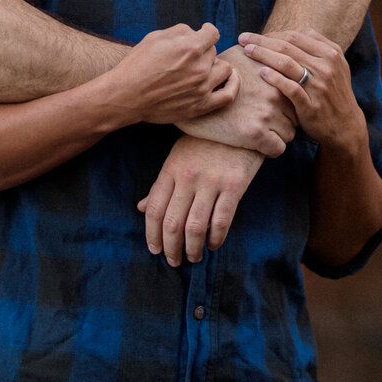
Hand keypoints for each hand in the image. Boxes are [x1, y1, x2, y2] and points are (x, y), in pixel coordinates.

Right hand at [108, 24, 237, 126]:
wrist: (126, 95)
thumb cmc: (138, 63)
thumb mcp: (156, 37)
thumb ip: (181, 31)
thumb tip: (196, 32)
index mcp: (191, 47)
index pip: (212, 33)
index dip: (206, 31)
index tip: (202, 33)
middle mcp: (200, 67)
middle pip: (214, 52)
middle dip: (204, 50)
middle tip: (191, 56)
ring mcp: (202, 88)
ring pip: (225, 70)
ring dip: (216, 66)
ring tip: (205, 67)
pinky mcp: (200, 106)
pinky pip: (228, 96)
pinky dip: (232, 86)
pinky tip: (228, 80)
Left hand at [137, 135, 263, 264]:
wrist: (239, 120)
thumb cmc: (206, 140)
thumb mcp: (178, 156)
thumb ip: (162, 184)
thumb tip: (142, 208)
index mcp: (172, 169)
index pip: (155, 209)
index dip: (152, 235)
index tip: (155, 249)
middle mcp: (189, 176)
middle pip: (172, 222)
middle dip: (171, 248)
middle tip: (173, 260)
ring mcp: (212, 181)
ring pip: (195, 227)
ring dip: (192, 248)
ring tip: (193, 257)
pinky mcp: (234, 185)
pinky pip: (221, 221)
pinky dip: (215, 239)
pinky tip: (212, 244)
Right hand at [178, 43, 295, 156]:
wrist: (185, 101)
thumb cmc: (211, 79)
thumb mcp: (234, 56)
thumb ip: (256, 51)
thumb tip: (269, 48)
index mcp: (271, 70)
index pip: (297, 90)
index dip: (288, 99)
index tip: (278, 105)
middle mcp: (272, 89)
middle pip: (296, 112)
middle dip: (285, 117)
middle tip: (268, 120)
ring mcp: (265, 111)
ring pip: (289, 132)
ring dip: (278, 134)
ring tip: (261, 132)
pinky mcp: (256, 133)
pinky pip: (278, 149)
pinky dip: (270, 150)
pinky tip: (258, 145)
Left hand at [239, 30, 366, 152]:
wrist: (345, 126)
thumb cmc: (334, 92)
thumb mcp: (335, 65)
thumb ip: (319, 46)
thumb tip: (299, 30)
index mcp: (331, 53)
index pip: (295, 37)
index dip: (272, 34)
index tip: (255, 35)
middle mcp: (326, 67)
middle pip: (288, 48)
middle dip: (262, 41)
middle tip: (242, 38)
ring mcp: (319, 86)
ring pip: (287, 64)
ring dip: (264, 55)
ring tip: (247, 51)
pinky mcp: (312, 106)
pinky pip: (291, 88)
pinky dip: (275, 79)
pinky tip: (262, 73)